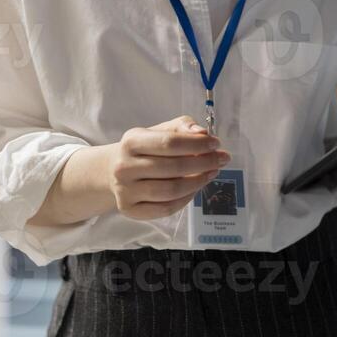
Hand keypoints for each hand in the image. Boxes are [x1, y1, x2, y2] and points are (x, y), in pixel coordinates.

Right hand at [108, 115, 230, 220]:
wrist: (114, 170)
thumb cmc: (145, 148)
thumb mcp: (159, 130)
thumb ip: (182, 127)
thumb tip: (202, 133)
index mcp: (131, 141)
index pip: (170, 143)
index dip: (197, 144)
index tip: (216, 144)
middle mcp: (125, 167)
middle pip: (173, 168)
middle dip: (204, 163)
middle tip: (221, 160)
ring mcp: (125, 191)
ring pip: (171, 191)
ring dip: (198, 182)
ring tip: (210, 174)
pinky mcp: (130, 209)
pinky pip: (165, 209)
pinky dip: (186, 200)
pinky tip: (195, 189)